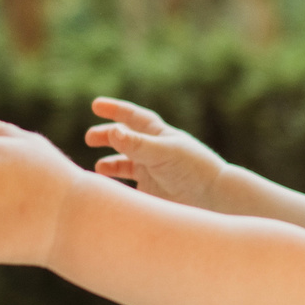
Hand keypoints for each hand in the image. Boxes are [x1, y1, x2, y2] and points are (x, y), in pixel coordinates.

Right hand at [85, 97, 228, 208]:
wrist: (214, 199)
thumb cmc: (193, 170)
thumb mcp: (162, 153)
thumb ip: (136, 144)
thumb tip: (111, 131)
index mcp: (159, 136)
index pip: (134, 118)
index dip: (115, 110)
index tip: (95, 105)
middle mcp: (155, 152)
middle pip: (126, 140)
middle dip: (107, 136)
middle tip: (89, 138)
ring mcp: (153, 173)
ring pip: (126, 164)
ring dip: (111, 164)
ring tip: (98, 168)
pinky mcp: (153, 193)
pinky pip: (129, 187)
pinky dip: (117, 187)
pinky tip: (107, 189)